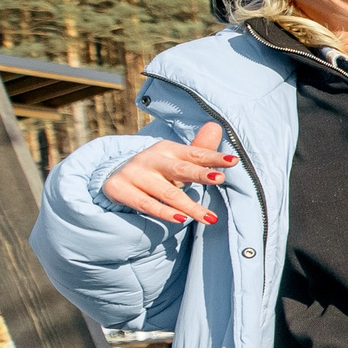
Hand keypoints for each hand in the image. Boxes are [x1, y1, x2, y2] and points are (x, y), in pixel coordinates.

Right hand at [102, 122, 234, 224]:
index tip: (233, 161)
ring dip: (190, 206)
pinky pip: (146, 204)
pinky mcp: (120, 189)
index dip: (213, 157)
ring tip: (211, 218)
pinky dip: (164, 212)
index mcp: (168, 149)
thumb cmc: (157, 170)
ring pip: (167, 193)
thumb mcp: (177, 160)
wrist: (114, 177)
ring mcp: (134, 174)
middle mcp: (151, 159)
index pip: (194, 154)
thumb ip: (198, 150)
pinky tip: (181, 219)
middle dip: (201, 174)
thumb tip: (216, 127)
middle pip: (180, 169)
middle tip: (221, 179)